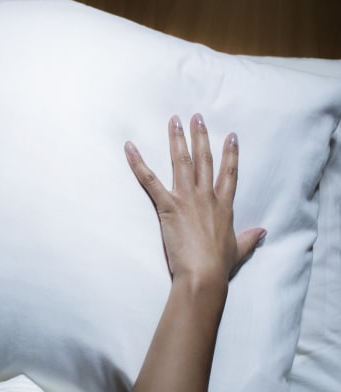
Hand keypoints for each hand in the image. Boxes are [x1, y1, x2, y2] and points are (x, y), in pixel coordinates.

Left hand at [124, 114, 264, 283]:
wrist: (204, 274)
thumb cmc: (219, 266)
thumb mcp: (238, 249)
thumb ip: (249, 237)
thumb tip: (262, 231)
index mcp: (223, 206)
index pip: (229, 174)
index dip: (230, 154)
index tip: (230, 136)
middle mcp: (206, 197)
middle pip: (204, 159)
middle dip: (200, 136)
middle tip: (196, 117)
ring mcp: (187, 199)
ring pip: (182, 162)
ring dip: (177, 140)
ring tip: (174, 121)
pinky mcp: (168, 206)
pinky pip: (149, 180)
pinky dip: (138, 163)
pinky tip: (130, 148)